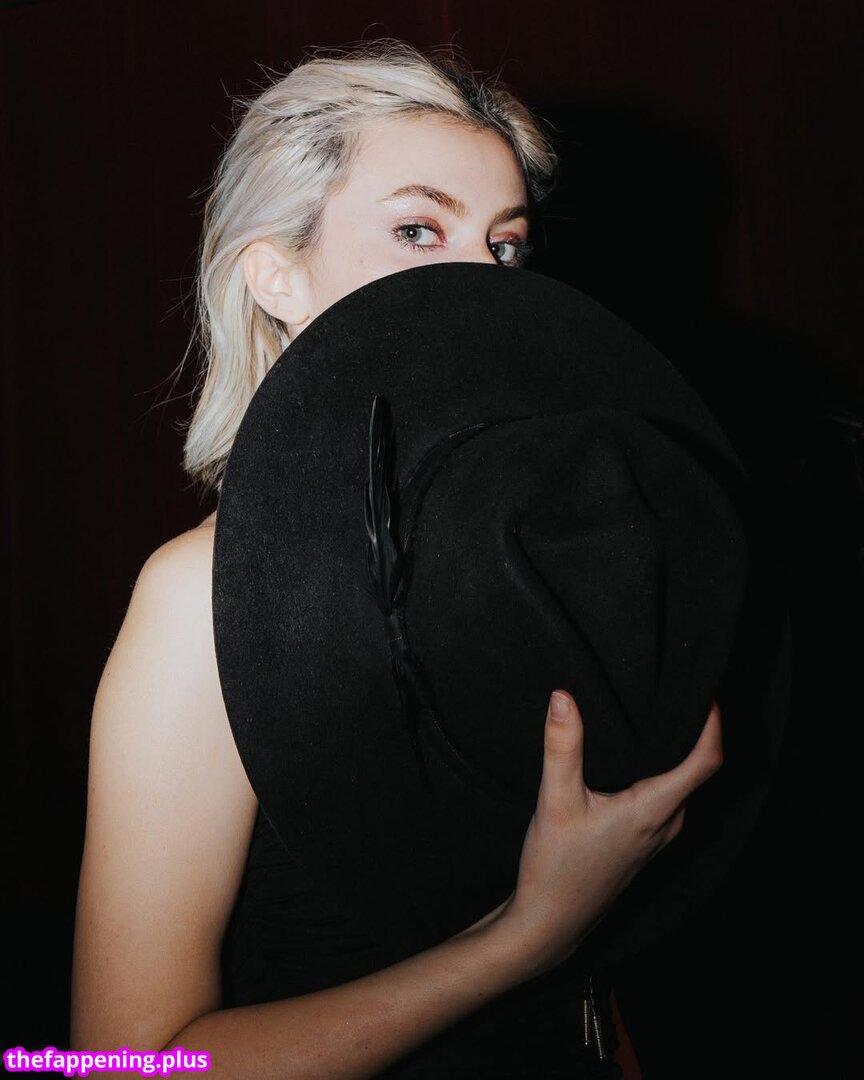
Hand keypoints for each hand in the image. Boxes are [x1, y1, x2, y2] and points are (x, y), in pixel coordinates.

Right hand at [497, 690, 722, 975]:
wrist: (550, 923)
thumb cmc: (554, 867)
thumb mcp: (554, 801)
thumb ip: (562, 747)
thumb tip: (564, 697)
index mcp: (654, 811)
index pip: (706, 761)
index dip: (713, 724)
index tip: (703, 691)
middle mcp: (667, 824)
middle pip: (699, 770)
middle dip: (694, 729)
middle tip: (676, 690)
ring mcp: (659, 836)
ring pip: (683, 784)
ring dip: (678, 752)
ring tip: (657, 715)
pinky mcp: (645, 842)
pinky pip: (668, 797)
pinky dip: (663, 771)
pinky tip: (637, 758)